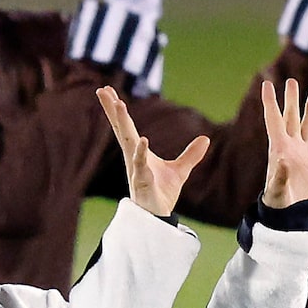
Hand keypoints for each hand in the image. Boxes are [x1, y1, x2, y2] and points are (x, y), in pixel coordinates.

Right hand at [95, 85, 206, 217]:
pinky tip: (142, 139)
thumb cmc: (162, 194)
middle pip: (121, 129)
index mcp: (138, 152)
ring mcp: (135, 169)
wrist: (159, 217)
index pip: (126, 127)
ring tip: (119, 104)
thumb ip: (191, 155)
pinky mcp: (142, 182)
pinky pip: (140, 165)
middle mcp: (133, 157)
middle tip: (102, 90)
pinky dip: (141, 152)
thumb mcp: (180, 171)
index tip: (109, 91)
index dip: (118, 110)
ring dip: (123, 123)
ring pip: (128, 142)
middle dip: (112, 110)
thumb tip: (205, 139)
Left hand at [256, 78, 307, 209]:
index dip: (271, 102)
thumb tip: (285, 160)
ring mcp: (304, 156)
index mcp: (280, 149)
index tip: (266, 84)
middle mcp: (291, 148)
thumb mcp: (277, 190)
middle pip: (291, 118)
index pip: (274, 120)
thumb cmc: (278, 204)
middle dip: (291, 99)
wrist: (288, 216)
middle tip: (291, 80)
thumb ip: (280, 176)